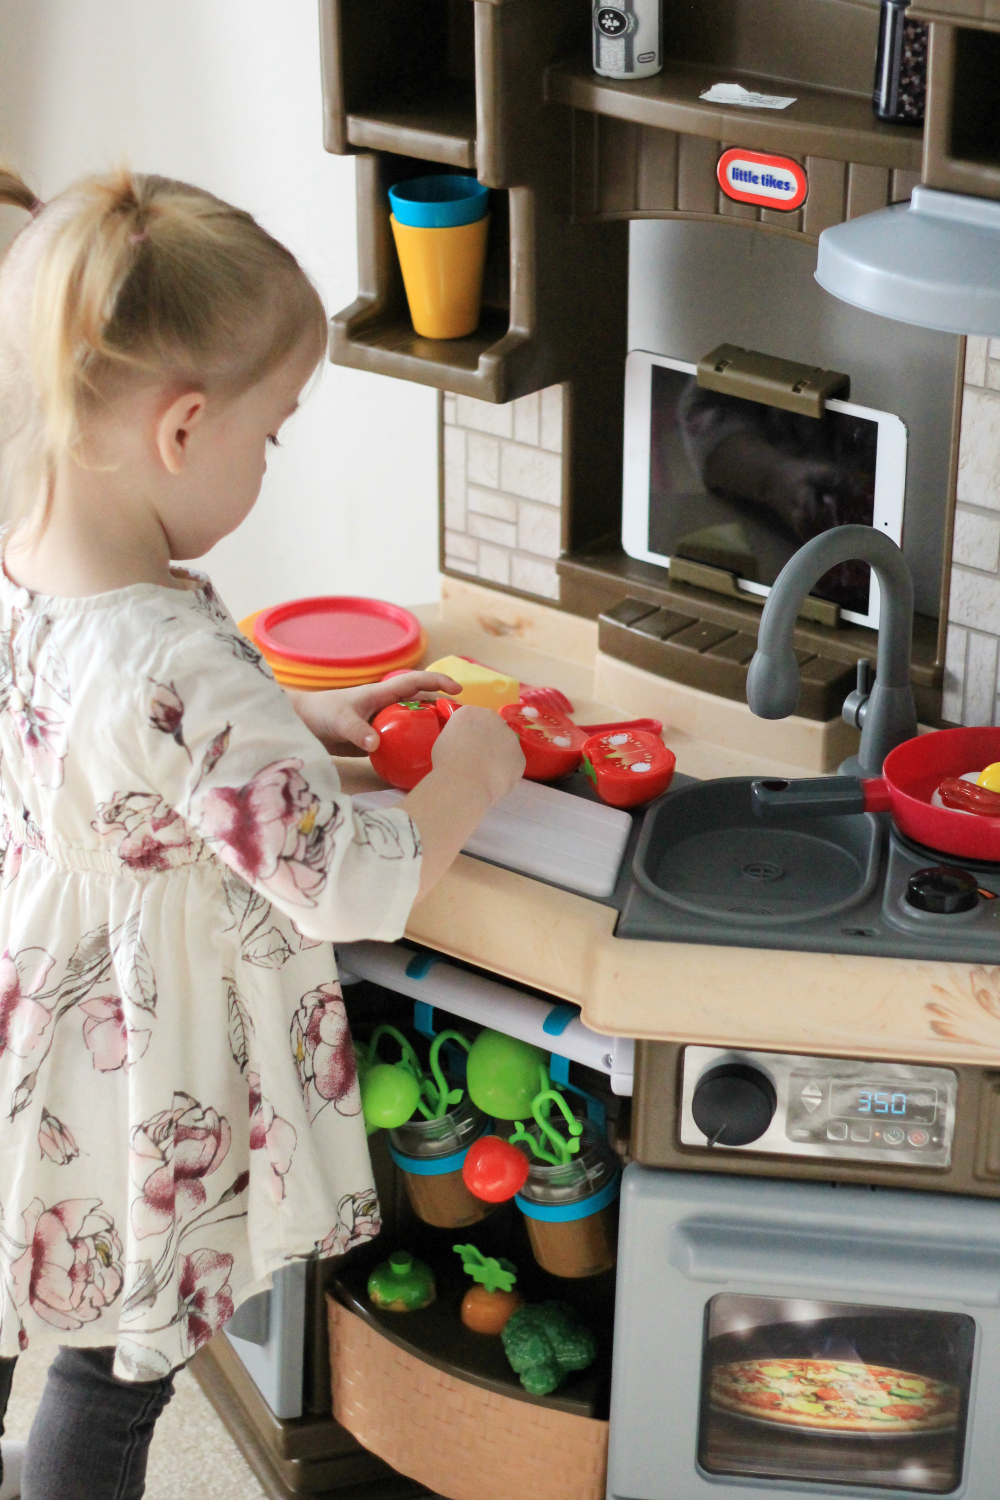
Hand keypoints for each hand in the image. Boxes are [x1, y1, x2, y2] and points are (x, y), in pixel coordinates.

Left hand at [287, 671, 460, 755]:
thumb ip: (357, 731)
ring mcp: (383, 725)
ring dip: (431, 731)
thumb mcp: (340, 720)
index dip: (438, 682)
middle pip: (422, 705)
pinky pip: (401, 743)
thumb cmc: (320, 713)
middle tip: (465, 725)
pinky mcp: (377, 742)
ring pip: (414, 725)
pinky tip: (423, 763)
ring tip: (451, 746)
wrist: (302, 724)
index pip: (416, 682)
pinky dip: (414, 749)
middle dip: (443, 710)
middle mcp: (387, 707)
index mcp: (382, 694)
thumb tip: (376, 743)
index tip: (458, 690)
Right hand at [431, 705, 524, 803]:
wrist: (464, 783)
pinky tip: (493, 783)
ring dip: (497, 758)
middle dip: (486, 744)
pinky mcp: (521, 757)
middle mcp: (494, 719)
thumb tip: (463, 745)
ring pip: (504, 748)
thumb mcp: (443, 741)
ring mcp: (511, 738)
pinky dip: (505, 774)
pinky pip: (512, 765)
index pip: (472, 721)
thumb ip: (457, 737)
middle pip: (491, 731)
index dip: (468, 737)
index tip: (462, 749)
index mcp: (471, 712)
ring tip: (483, 776)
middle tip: (474, 762)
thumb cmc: (446, 762)